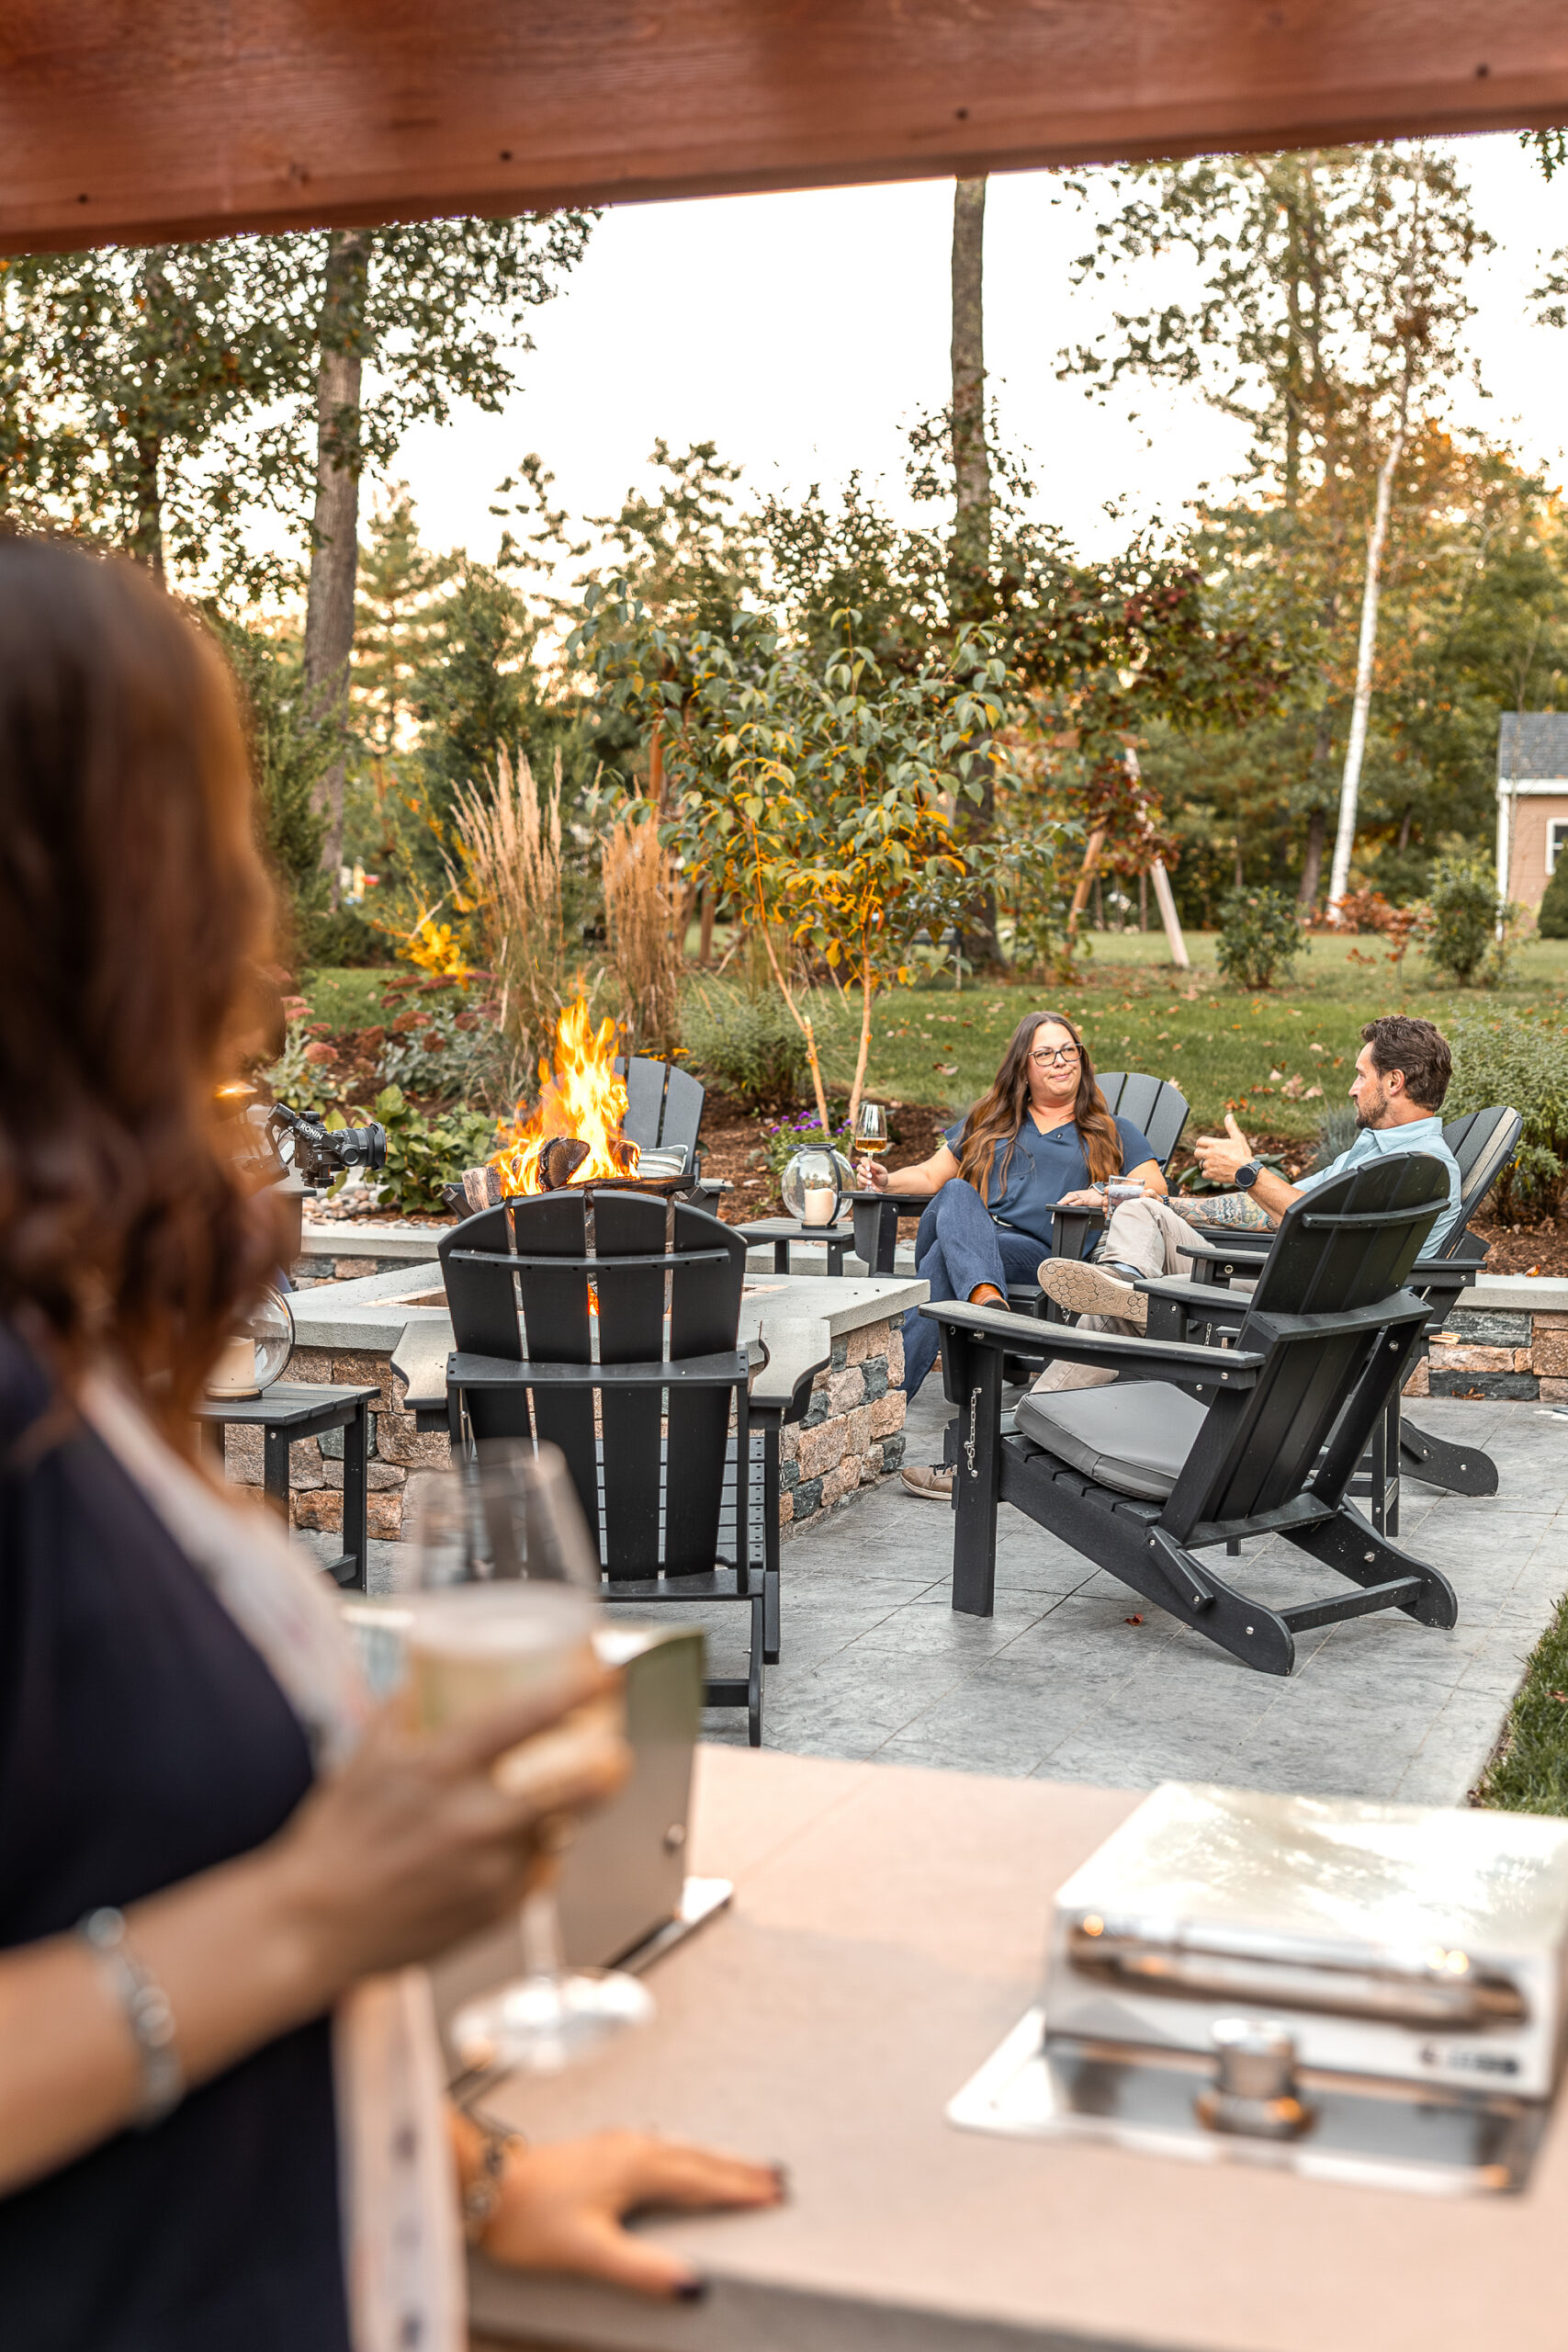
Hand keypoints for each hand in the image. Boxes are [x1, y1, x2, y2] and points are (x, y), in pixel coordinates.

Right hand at [265, 1659, 628, 1994]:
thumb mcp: (364, 1757)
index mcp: (437, 1773)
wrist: (313, 1926)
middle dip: (607, 1768)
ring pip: (555, 1832)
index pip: (521, 1721)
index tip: (603, 1675)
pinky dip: (530, 1856)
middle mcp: (469, 1822)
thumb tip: (434, 1667)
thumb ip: (405, 1708)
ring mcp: (488, 1873)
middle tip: (617, 1753)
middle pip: (570, 1789)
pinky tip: (504, 1849)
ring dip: (561, 1815)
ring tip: (551, 1801)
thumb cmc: (334, 1842)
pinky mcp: (496, 1912)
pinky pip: (535, 1873)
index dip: (571, 1692)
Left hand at [480, 2129, 785, 2298]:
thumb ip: (641, 2268)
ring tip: (741, 2167)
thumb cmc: (529, 2218)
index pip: (703, 2182)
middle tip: (777, 2177)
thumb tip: (693, 2285)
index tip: (776, 2195)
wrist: (482, 2183)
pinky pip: (659, 2147)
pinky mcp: (601, 2148)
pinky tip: (675, 2154)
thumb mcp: (587, 2251)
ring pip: (679, 2149)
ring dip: (713, 2159)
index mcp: (638, 2169)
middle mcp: (633, 2148)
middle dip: (738, 2169)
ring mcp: (616, 2144)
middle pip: (698, 2159)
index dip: (740, 2190)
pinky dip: (684, 2155)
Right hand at [856, 1157, 887, 1191]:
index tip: (868, 1168)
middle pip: (859, 1167)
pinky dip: (865, 1185)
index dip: (864, 1163)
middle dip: (864, 1172)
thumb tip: (870, 1164)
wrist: (883, 1185)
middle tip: (870, 1176)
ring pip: (858, 1176)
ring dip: (864, 1180)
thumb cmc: (882, 1176)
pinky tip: (870, 1186)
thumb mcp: (882, 1171)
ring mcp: (861, 1176)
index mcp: (869, 1164)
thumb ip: (877, 1167)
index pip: (863, 1159)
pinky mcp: (861, 1183)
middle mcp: (864, 1169)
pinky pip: (860, 1184)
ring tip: (871, 1183)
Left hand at [1055, 1187, 1105, 1209]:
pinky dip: (1075, 1202)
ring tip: (1060, 1204)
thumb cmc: (1091, 1198)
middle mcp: (1077, 1195)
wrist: (1101, 1194)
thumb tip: (1068, 1214)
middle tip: (1054, 1211)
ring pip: (1072, 1197)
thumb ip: (1075, 1205)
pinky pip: (1080, 1200)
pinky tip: (1071, 1204)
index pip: (1065, 1199)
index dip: (1059, 1205)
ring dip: (1065, 1201)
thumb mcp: (1081, 1201)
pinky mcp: (1087, 1199)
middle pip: (1067, 1198)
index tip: (1054, 1216)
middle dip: (1060, 1204)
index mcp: (1074, 1195)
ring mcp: (1082, 1196)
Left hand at [1193, 1112, 1254, 1187]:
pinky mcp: (1210, 1175)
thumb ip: (1231, 1127)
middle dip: (1201, 1153)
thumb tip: (1229, 1116)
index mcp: (1214, 1144)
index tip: (1206, 1145)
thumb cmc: (1243, 1154)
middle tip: (1208, 1154)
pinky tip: (1216, 1171)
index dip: (1202, 1143)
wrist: (1245, 1171)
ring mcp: (1209, 1165)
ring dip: (1206, 1164)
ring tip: (1216, 1163)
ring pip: (1200, 1164)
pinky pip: (1204, 1174)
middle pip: (1196, 1152)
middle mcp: (1209, 1154)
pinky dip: (1209, 1173)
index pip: (1199, 1141)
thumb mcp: (1238, 1138)